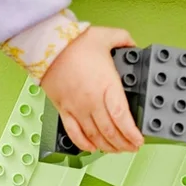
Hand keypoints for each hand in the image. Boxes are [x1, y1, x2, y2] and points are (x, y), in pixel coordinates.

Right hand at [40, 25, 142, 153]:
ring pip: (94, 136)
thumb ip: (123, 39)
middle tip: (133, 147)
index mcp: (106, 85)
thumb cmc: (74, 42)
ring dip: (107, 147)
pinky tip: (92, 148)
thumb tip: (132, 44)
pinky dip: (84, 144)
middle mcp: (92, 101)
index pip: (122, 117)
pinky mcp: (63, 109)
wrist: (46, 45)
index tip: (139, 139)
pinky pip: (74, 133)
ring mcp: (76, 107)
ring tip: (117, 150)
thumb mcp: (106, 36)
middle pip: (110, 131)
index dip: (132, 133)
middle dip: (124, 143)